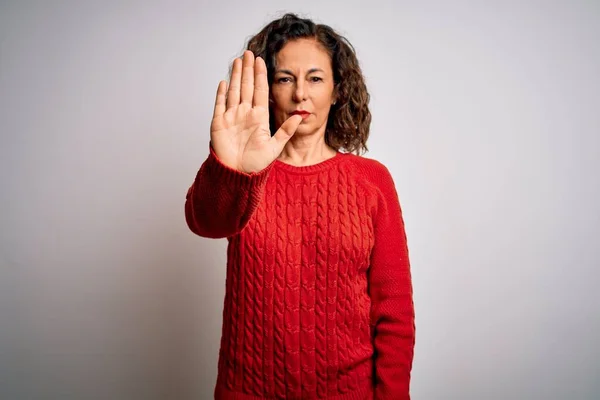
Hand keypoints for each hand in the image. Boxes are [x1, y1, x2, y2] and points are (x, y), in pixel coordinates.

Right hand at [209, 50, 301, 173]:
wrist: (238, 175)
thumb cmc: (255, 164)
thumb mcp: (275, 147)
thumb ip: (286, 131)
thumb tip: (301, 116)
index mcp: (259, 117)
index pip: (260, 91)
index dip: (260, 75)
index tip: (262, 60)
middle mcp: (245, 114)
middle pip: (246, 86)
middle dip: (248, 69)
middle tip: (249, 52)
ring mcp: (231, 117)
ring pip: (234, 91)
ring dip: (235, 75)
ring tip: (238, 60)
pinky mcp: (219, 124)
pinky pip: (220, 104)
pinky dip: (221, 93)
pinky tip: (224, 81)